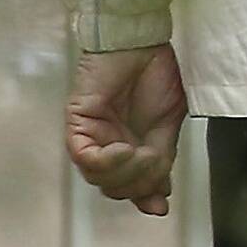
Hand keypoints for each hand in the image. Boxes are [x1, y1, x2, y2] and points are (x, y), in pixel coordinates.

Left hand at [67, 44, 187, 215]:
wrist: (142, 41)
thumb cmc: (156, 71)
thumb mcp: (169, 121)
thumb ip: (163, 156)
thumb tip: (161, 192)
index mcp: (131, 145)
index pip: (131, 185)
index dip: (144, 198)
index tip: (160, 204)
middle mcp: (108, 145)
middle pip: (115, 187)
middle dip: (139, 185)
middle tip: (157, 168)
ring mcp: (92, 136)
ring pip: (99, 178)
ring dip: (126, 173)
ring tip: (145, 154)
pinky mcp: (77, 124)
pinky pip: (85, 158)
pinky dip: (107, 161)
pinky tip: (125, 149)